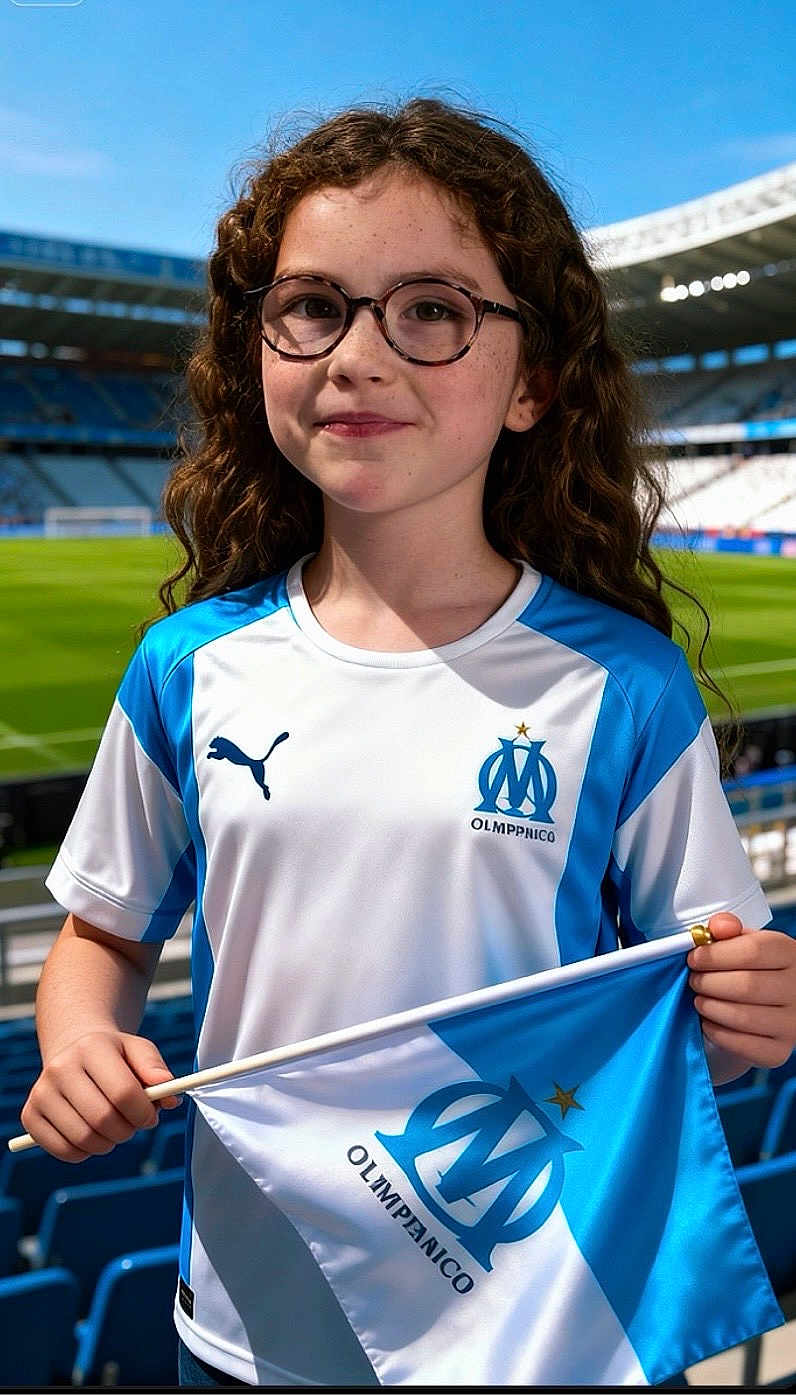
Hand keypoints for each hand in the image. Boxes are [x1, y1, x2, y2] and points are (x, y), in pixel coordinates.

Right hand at [21, 1030, 181, 1162]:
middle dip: (128, 1130)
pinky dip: (86, 1152)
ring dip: (109, 1143)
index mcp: (92, 1047)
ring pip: (84, 1139)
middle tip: (133, 1125)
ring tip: (114, 1128)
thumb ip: (156, 1070)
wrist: (75, 1051)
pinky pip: (65, 1151)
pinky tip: (92, 1134)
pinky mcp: (30, 1115)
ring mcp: (41, 1092)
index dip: (144, 1113)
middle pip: (103, 1119)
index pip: (123, 1092)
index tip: (151, 1117)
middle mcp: (60, 1067)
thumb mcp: (138, 1051)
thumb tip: (171, 1097)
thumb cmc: (115, 1056)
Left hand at [687, 912, 795, 1069]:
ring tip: (700, 1000)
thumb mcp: (740, 942)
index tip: (693, 958)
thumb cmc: (749, 969)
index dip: (715, 954)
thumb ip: (726, 928)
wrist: (764, 1005)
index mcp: (789, 953)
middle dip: (708, 982)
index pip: (752, 951)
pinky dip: (718, 1033)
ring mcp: (792, 1023)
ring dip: (710, 1008)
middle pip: (746, 985)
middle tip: (694, 981)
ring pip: (743, 1017)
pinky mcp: (780, 1051)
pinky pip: (744, 1045)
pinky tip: (709, 1022)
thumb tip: (718, 926)